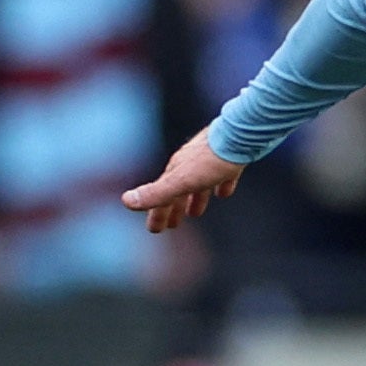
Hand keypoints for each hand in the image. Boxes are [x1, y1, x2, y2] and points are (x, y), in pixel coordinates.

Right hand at [123, 128, 245, 233]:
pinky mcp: (230, 158)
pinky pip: (222, 176)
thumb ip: (157, 193)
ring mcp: (210, 160)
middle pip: (179, 191)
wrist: (239, 134)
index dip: (157, 214)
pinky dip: (220, 186)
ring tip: (195, 213)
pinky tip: (224, 193)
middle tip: (173, 226)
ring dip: (195, 199)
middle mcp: (189, 164)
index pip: (162, 197)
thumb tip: (125, 201)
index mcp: (176, 171)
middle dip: (173, 208)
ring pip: (198, 183)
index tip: (155, 230)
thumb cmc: (210, 160)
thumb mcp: (181, 181)